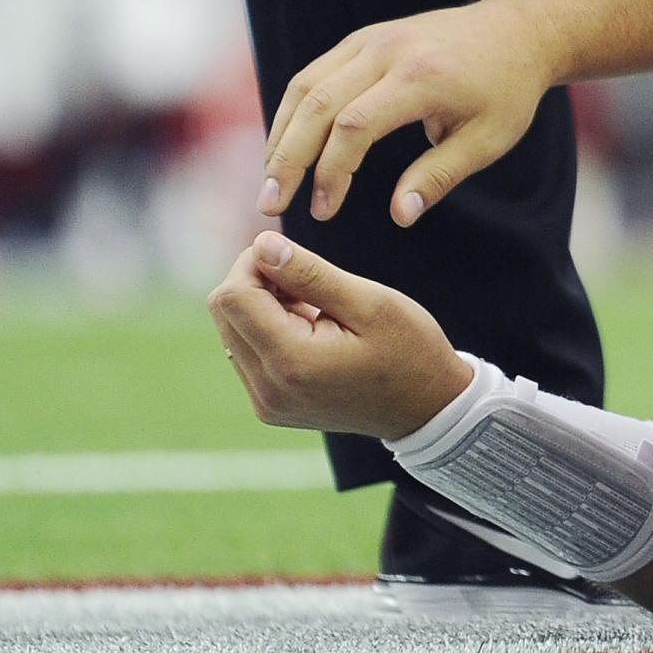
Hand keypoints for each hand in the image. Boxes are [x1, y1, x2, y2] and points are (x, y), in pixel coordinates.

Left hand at [211, 232, 475, 438]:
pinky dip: (268, 329)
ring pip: (231, 330)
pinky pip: (246, 352)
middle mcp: (268, 389)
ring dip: (262, 305)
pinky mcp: (269, 406)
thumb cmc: (408, 350)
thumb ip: (310, 273)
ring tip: (314, 306)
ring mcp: (266, 403)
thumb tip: (261, 244)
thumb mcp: (369, 302)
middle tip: (307, 279)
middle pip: (225, 312)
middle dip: (256, 281)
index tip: (294, 257)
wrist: (427, 407)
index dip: (255, 263)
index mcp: (291, 362)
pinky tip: (308, 328)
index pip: (232, 296)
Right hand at [260, 0, 551, 226]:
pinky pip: (314, 74)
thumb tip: (399, 217)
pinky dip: (294, 112)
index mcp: (421, 77)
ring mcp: (370, 39)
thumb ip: (438, 176)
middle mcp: (387, 51)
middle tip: (270, 204)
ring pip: (305, 85)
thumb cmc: (505, 91)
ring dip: (281, 134)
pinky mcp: (362, 39)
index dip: (332, 171)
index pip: (355, 125)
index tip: (324, 211)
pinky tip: (287, 148)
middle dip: (287, 158)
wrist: (515, 31)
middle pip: (317, 104)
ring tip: (271, 182)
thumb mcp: (487, 140)